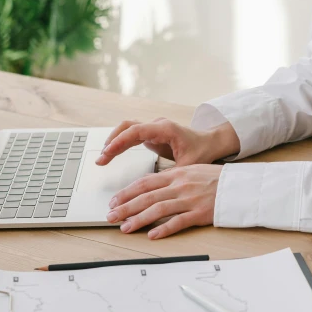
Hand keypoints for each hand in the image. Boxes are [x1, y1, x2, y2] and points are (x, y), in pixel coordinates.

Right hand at [95, 118, 238, 166]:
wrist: (210, 142)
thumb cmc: (202, 151)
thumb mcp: (189, 165)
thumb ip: (173, 173)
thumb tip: (157, 186)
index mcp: (166, 129)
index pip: (136, 131)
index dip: (120, 141)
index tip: (108, 152)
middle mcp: (157, 125)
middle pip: (127, 128)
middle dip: (112, 142)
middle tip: (101, 159)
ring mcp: (153, 129)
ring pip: (127, 130)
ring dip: (114, 142)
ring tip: (103, 158)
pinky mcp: (151, 135)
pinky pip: (131, 136)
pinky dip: (120, 144)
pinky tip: (112, 154)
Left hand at [106, 164, 221, 238]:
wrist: (240, 186)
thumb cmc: (217, 180)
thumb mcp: (193, 171)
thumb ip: (173, 179)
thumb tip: (152, 188)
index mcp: (177, 174)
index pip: (145, 183)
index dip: (127, 192)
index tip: (114, 200)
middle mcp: (180, 186)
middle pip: (147, 197)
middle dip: (125, 207)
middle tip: (110, 216)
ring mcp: (189, 200)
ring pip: (158, 209)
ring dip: (139, 219)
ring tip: (125, 228)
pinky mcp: (200, 213)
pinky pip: (178, 222)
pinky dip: (164, 228)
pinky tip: (152, 235)